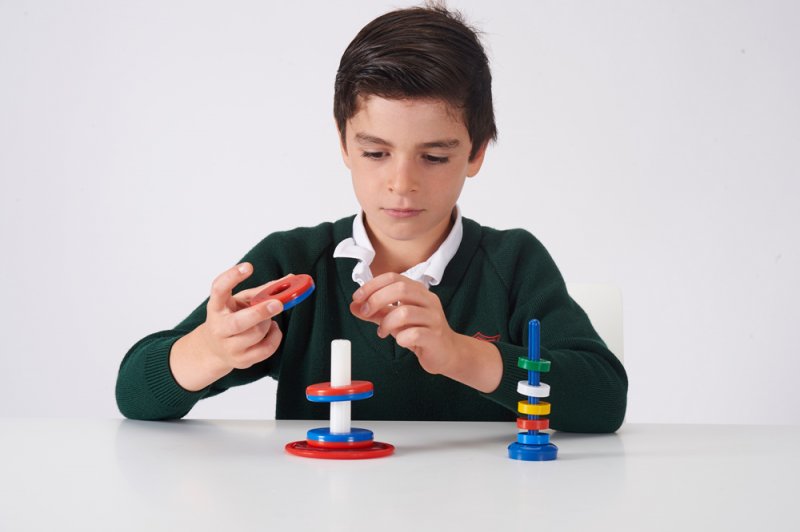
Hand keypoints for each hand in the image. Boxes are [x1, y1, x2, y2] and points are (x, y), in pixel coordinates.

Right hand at [171, 263, 284, 390]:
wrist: (214, 348)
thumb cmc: (231, 318)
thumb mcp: (241, 301)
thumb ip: (263, 290)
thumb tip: (291, 278)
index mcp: (216, 307)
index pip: (219, 289)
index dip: (232, 276)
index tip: (248, 266)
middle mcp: (218, 328)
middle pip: (239, 323)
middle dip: (260, 312)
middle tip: (278, 303)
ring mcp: (228, 347)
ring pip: (257, 334)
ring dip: (268, 322)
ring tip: (267, 318)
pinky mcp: (241, 361)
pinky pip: (267, 348)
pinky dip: (275, 336)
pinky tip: (271, 329)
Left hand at [350, 273, 457, 374]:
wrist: (446, 352)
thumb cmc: (420, 332)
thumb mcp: (395, 319)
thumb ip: (376, 312)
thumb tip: (354, 306)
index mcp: (418, 291)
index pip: (393, 277)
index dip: (372, 285)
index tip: (357, 297)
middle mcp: (428, 300)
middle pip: (400, 289)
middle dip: (376, 299)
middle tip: (365, 312)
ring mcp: (434, 318)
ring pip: (405, 312)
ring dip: (387, 322)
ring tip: (382, 332)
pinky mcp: (435, 336)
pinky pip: (414, 334)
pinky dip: (401, 338)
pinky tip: (400, 342)